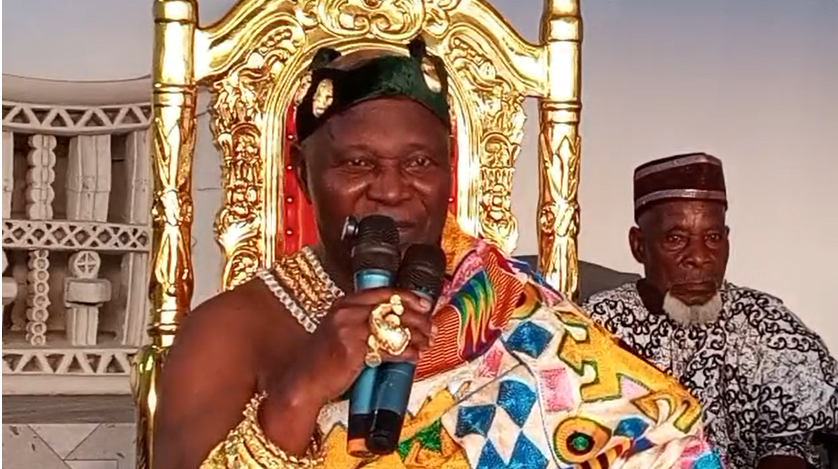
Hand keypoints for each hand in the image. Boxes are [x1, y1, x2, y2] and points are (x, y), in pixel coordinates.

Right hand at [291, 288, 434, 403]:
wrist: (304, 380)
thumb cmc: (324, 358)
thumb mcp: (339, 329)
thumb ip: (362, 320)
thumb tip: (396, 320)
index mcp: (344, 303)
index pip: (383, 292)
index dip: (407, 297)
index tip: (424, 304)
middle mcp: (347, 312)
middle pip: (392, 309)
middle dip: (417, 319)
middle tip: (431, 328)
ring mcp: (349, 330)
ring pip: (393, 328)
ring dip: (416, 337)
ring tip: (427, 343)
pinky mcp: (354, 351)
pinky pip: (389, 349)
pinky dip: (406, 353)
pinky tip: (415, 357)